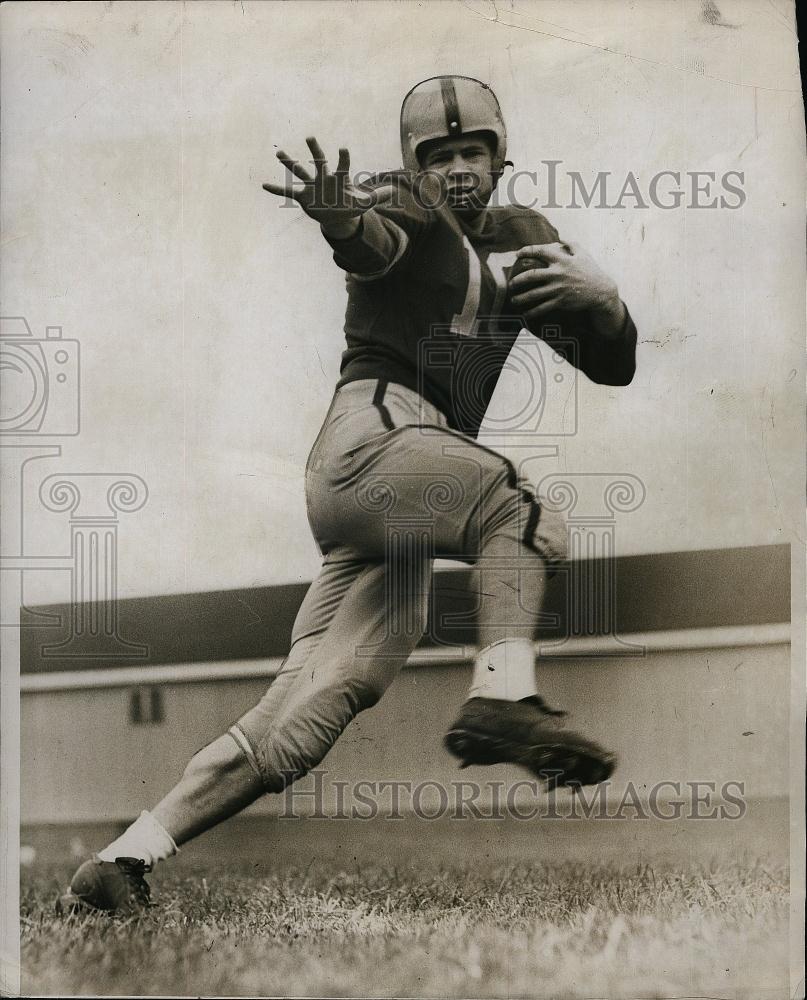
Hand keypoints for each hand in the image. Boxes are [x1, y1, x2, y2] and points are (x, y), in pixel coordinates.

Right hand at [262, 137, 379, 235]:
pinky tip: (263, 185)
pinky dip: (276, 189)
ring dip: (289, 163)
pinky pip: (288, 191)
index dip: (344, 158)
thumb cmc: (350, 206)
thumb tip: (395, 190)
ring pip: (300, 171)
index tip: (343, 148)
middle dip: (315, 150)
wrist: (335, 216)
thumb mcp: (365, 204)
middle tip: (310, 136)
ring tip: (278, 152)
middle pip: (319, 162)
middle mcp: (324, 178)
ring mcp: (312, 186)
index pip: (342, 166)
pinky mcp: (304, 196)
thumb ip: (378, 196)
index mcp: (339, 179)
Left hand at [508, 241, 620, 320]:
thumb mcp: (583, 253)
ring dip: (521, 298)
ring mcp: (558, 288)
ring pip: (534, 294)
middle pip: (532, 275)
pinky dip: (533, 312)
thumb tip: (560, 238)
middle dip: (518, 279)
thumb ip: (570, 244)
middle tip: (510, 283)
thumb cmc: (590, 270)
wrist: (601, 290)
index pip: (541, 251)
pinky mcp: (561, 301)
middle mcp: (558, 273)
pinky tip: (525, 314)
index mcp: (562, 260)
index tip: (517, 254)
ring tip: (513, 300)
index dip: (527, 251)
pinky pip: (543, 308)